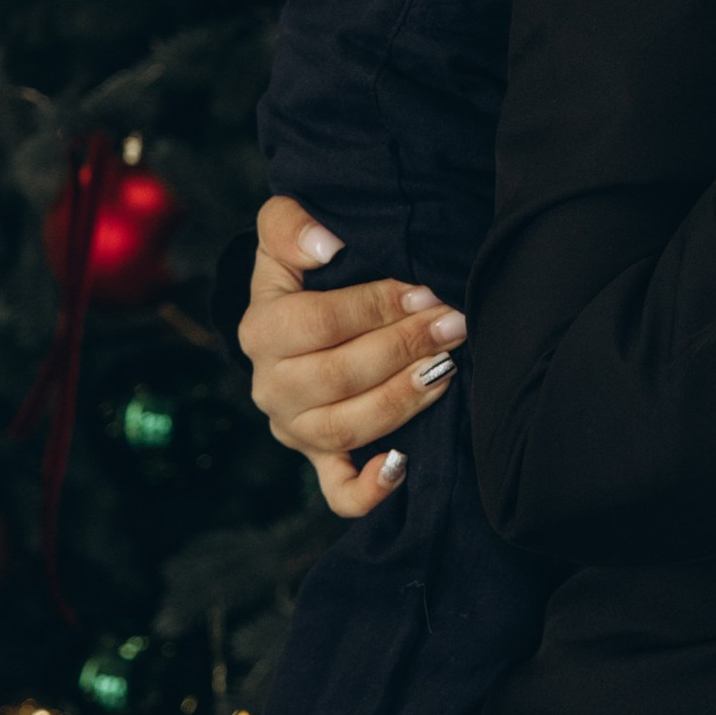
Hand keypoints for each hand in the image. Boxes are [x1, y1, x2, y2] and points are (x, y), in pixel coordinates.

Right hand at [239, 194, 465, 518]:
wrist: (299, 313)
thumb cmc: (304, 269)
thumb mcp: (285, 230)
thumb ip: (290, 223)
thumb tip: (325, 245)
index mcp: (261, 330)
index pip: (317, 322)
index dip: (374, 307)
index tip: (425, 291)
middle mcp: (271, 387)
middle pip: (337, 376)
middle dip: (403, 348)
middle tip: (454, 325)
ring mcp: (295, 429)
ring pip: (345, 428)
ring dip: (401, 401)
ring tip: (446, 370)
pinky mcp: (319, 459)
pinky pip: (338, 491)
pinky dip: (368, 489)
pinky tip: (401, 465)